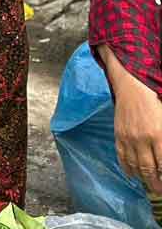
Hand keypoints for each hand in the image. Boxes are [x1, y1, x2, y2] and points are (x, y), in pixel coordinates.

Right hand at [102, 46, 161, 194]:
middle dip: (155, 184)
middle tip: (159, 192)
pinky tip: (131, 174)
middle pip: (149, 170)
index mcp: (158, 135)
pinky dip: (126, 168)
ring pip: (134, 166)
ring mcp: (128, 138)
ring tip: (148, 186)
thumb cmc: (155, 100)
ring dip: (142, 178)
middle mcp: (142, 140)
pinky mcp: (118, 134)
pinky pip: (121, 156)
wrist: (132, 85)